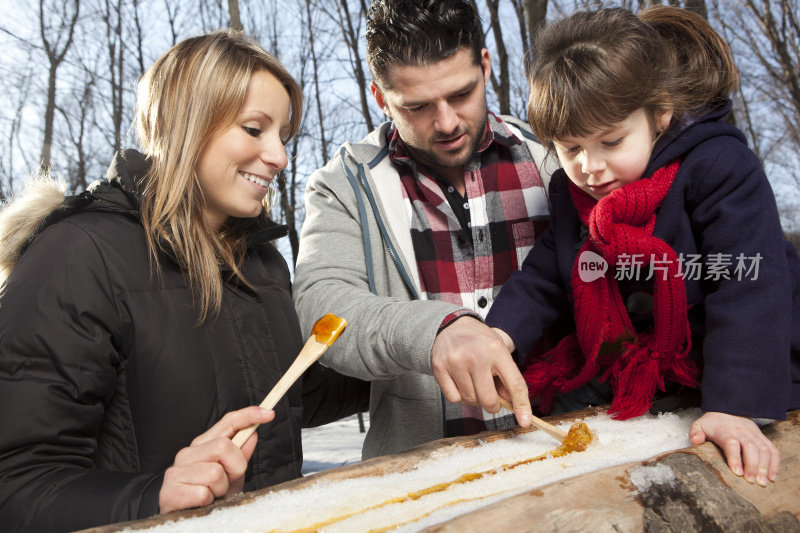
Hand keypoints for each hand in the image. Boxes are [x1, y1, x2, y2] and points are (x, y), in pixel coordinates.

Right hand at [159, 406, 274, 513]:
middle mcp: (187, 453)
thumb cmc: (210, 495)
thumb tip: (253, 434)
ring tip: (213, 494)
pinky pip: (203, 493)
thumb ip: (241, 455)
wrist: (187, 519)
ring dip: (221, 489)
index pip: (228, 422)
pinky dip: (208, 502)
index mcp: (203, 444)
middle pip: (223, 446)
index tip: (269, 413)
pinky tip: (202, 504)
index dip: (249, 415)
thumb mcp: (231, 475)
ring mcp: (176, 471)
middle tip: (228, 481)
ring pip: (214, 473)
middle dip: (234, 467)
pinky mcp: (170, 491)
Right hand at [431, 316, 530, 427]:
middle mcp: (476, 356)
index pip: (514, 384)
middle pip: (488, 399)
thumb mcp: (500, 352)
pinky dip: (458, 396)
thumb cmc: (479, 341)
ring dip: (474, 398)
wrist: (451, 325)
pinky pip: (453, 398)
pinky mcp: (439, 367)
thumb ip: (508, 378)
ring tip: (473, 382)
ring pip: (469, 400)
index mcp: (497, 350)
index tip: (525, 421)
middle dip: (492, 404)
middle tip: (490, 396)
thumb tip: (512, 405)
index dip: (521, 405)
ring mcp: (456, 362)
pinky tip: (460, 382)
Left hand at [689, 411, 778, 485]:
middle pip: (751, 448)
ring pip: (764, 450)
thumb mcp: (700, 424)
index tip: (737, 472)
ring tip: (762, 482)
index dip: (735, 458)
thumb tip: (695, 441)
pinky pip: (773, 450)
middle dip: (752, 466)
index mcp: (725, 431)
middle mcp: (742, 433)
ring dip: (765, 467)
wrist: (729, 410)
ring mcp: (754, 435)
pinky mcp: (763, 439)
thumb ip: (695, 432)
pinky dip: (774, 464)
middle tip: (751, 481)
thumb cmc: (713, 423)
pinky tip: (771, 477)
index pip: (731, 443)